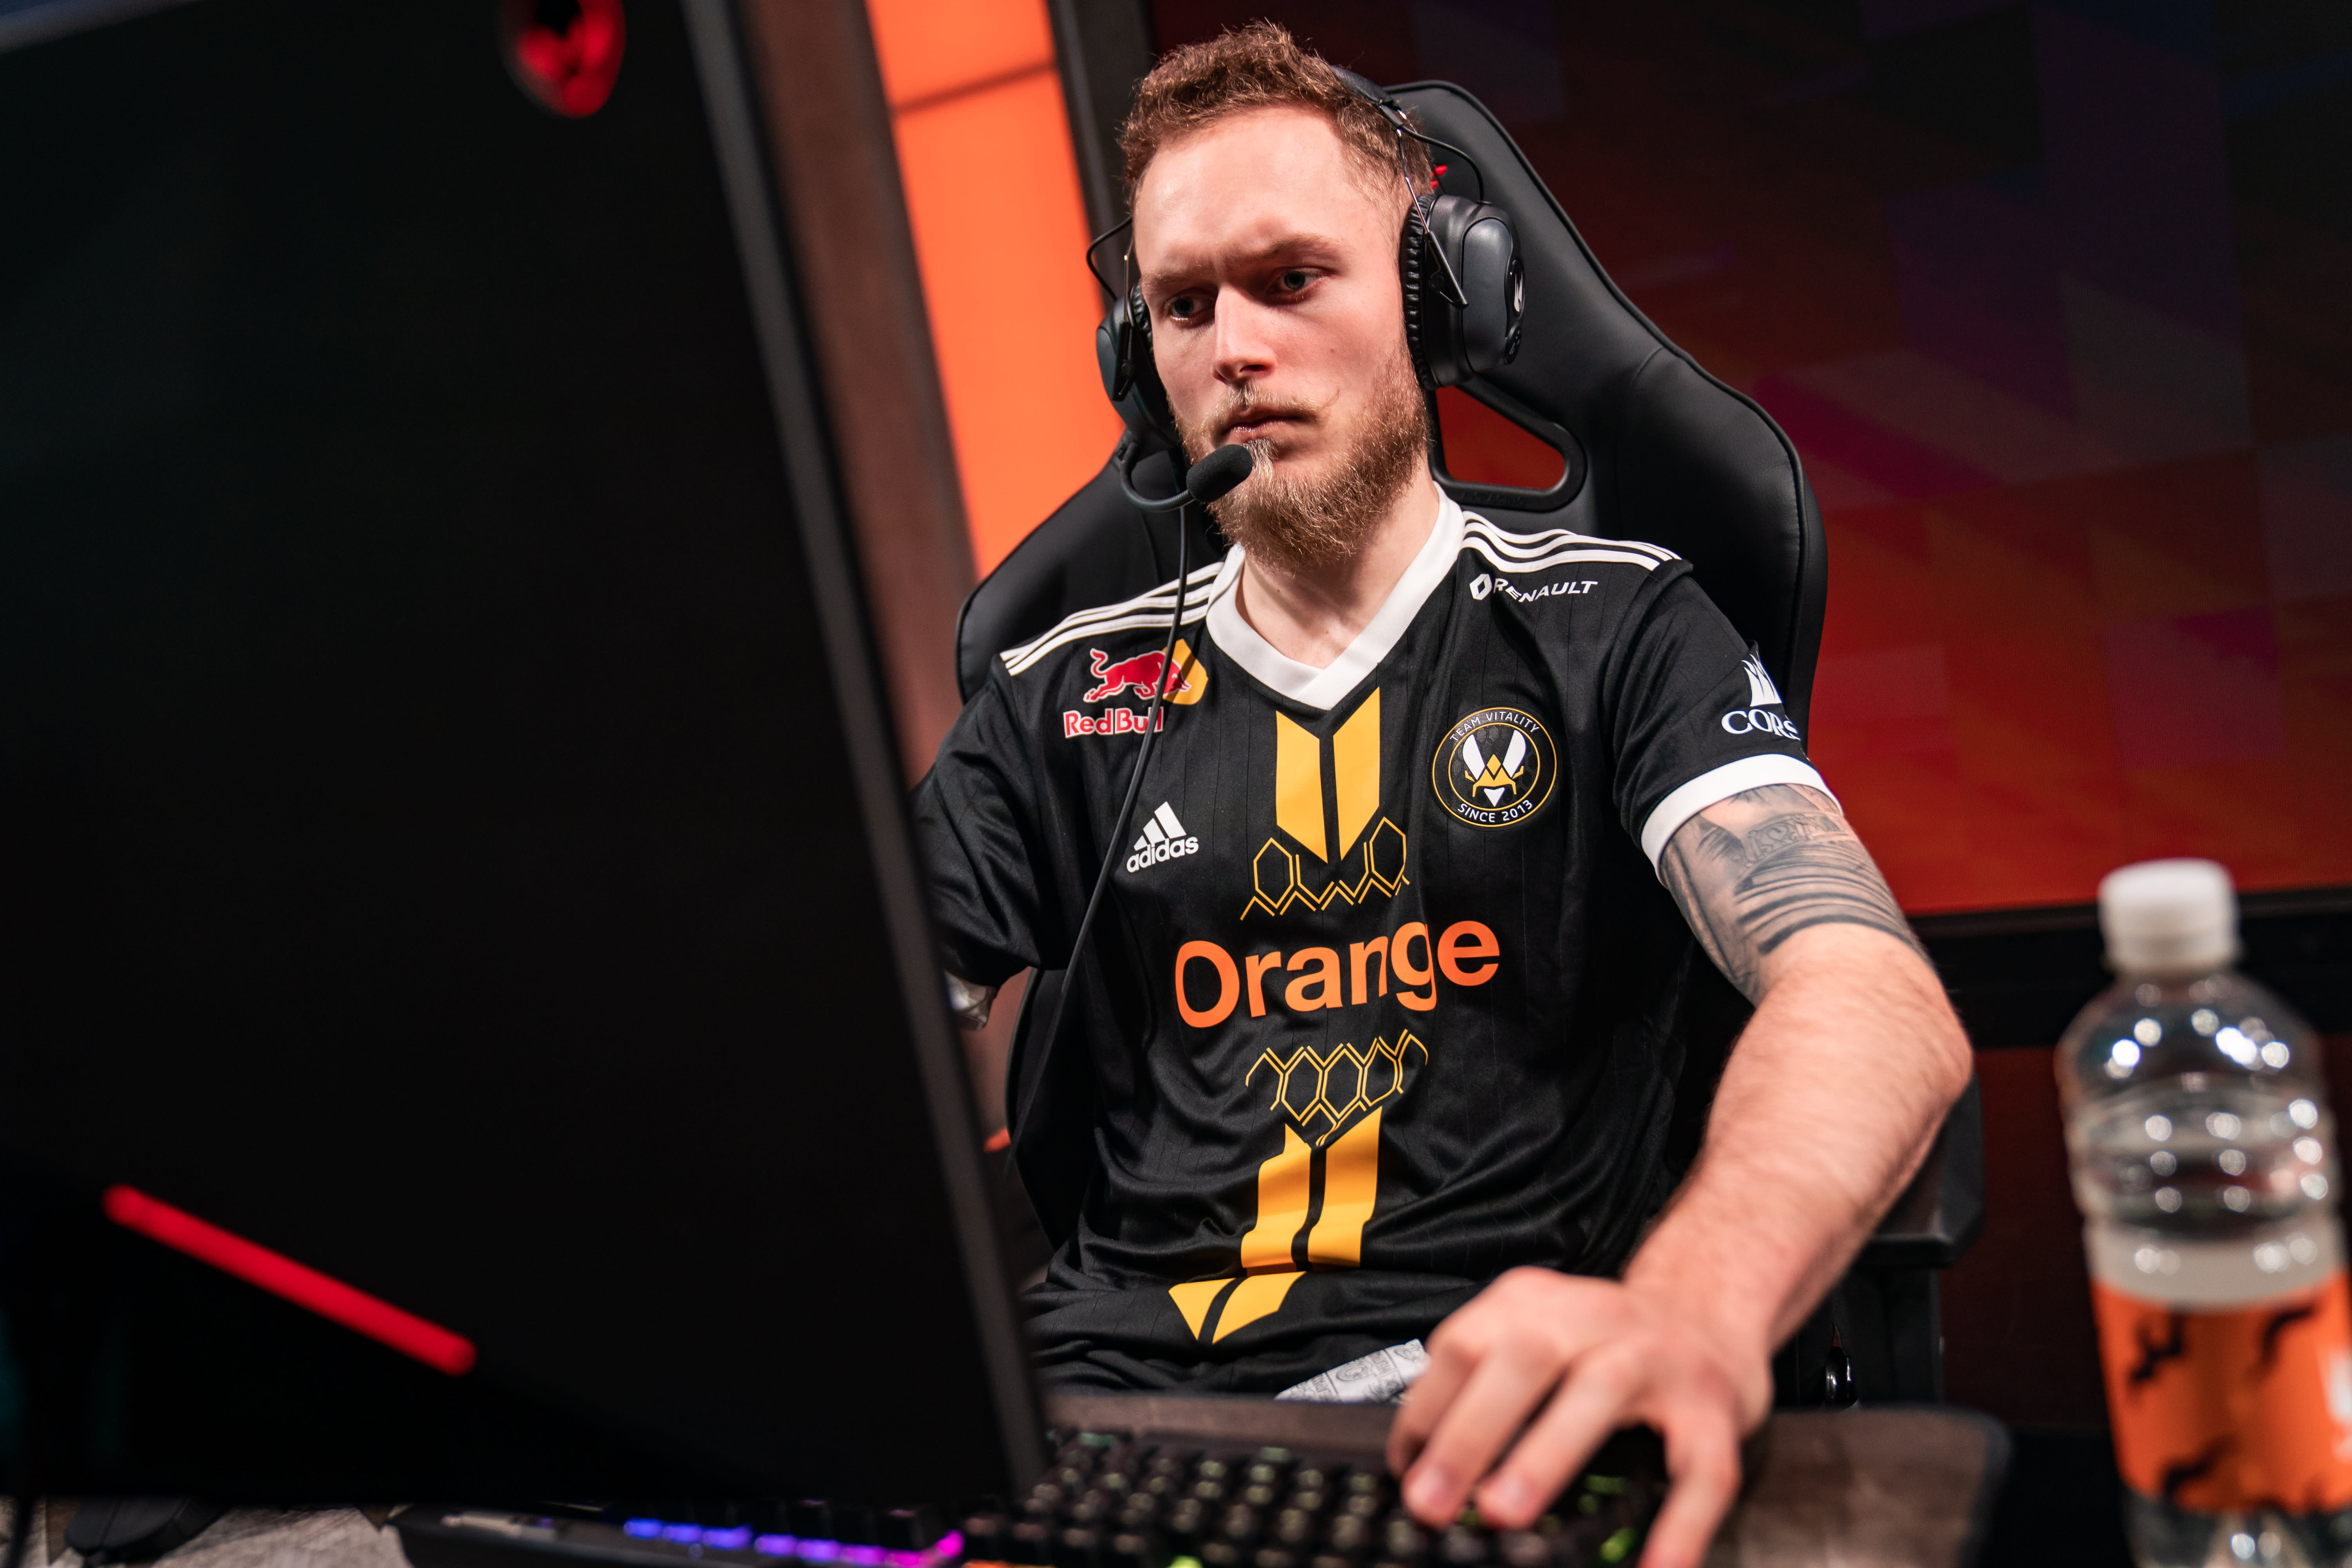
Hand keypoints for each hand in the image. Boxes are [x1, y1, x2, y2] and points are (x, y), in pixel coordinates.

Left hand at [1385, 1268, 1770, 1567]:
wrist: (1711, 1319)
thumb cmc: (1610, 1344)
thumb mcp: (1542, 1334)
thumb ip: (1488, 1382)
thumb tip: (1423, 1466)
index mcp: (1542, 1303)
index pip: (1465, 1343)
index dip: (1426, 1408)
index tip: (1405, 1469)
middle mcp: (1599, 1317)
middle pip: (1524, 1356)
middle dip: (1470, 1430)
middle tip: (1433, 1499)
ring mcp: (1661, 1358)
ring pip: (1601, 1391)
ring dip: (1546, 1454)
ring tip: (1503, 1512)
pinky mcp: (1713, 1410)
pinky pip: (1699, 1469)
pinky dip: (1677, 1523)